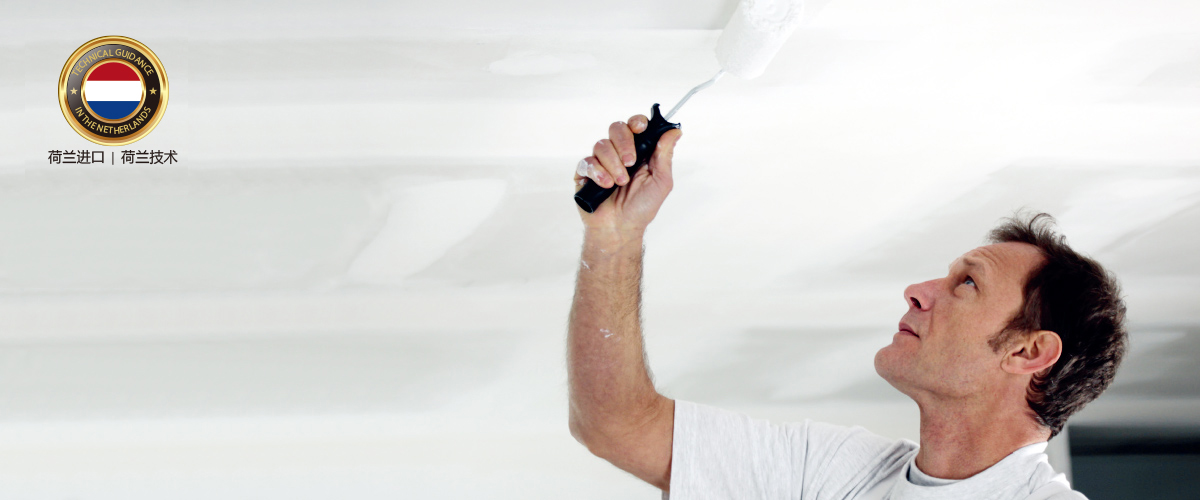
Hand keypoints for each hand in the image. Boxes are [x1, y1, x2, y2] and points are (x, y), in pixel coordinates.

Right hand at [574, 114, 681, 236]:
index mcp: (639, 151)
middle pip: (617, 128)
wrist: (620, 229)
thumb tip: (675, 131)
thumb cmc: (642, 208)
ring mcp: (601, 161)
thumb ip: (665, 155)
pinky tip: (605, 186)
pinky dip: (598, 173)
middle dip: (624, 143)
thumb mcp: (661, 182)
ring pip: (602, 145)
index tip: (640, 128)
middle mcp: (619, 152)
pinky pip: (587, 161)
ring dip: (613, 164)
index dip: (637, 122)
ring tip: (619, 183)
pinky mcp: (585, 172)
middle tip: (631, 163)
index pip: (635, 126)